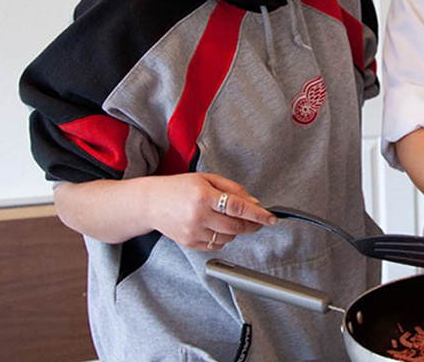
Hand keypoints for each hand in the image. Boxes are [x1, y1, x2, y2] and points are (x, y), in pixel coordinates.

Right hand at [146, 173, 276, 250]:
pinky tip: (216, 226)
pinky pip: (216, 245)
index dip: (259, 215)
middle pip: (237, 227)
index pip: (239, 207)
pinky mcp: (190, 243)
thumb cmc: (179, 187)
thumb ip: (233, 189)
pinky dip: (223, 238)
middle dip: (252, 225)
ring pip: (229, 238)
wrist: (151, 202)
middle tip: (258, 220)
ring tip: (227, 218)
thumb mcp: (207, 179)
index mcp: (204, 197)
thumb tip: (255, 202)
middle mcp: (199, 216)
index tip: (272, 219)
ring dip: (236, 231)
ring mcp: (193, 232)